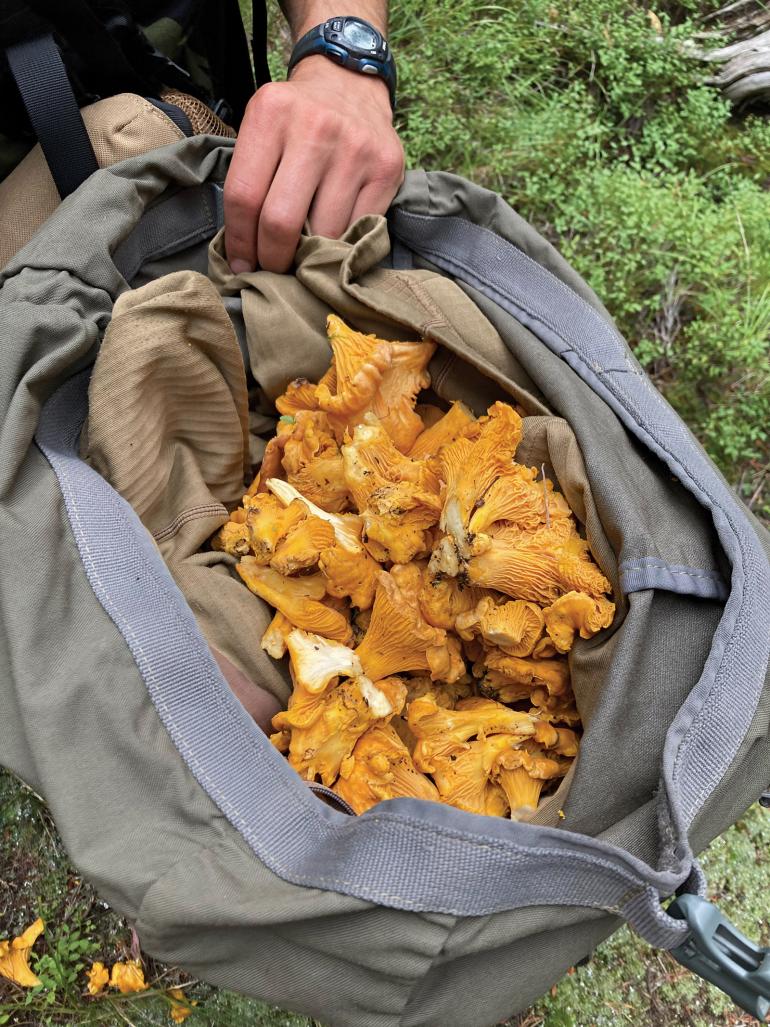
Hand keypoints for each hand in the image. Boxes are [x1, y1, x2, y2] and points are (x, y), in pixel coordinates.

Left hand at [224, 55, 404, 273]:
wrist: (349, 84)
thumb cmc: (296, 119)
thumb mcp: (263, 128)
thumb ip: (250, 178)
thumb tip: (242, 253)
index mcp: (271, 114)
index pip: (244, 196)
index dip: (239, 242)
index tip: (240, 264)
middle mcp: (314, 128)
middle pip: (281, 222)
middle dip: (272, 259)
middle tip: (271, 269)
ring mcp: (355, 149)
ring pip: (323, 233)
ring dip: (309, 257)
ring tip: (301, 257)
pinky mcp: (387, 168)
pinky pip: (358, 229)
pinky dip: (342, 246)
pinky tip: (332, 244)